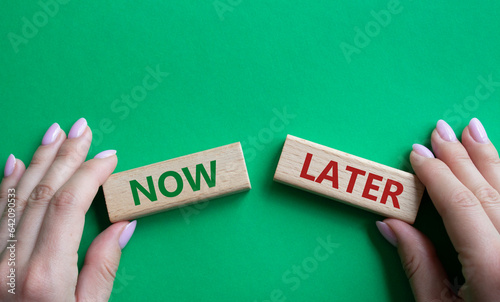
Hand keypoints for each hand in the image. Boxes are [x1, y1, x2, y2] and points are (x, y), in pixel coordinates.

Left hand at [0, 118, 135, 300]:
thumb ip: (103, 268)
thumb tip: (123, 224)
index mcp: (46, 275)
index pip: (70, 204)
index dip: (90, 174)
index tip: (109, 157)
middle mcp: (12, 262)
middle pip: (43, 192)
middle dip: (66, 155)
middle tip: (83, 129)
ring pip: (16, 195)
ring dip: (38, 159)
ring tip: (54, 132)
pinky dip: (6, 183)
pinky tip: (16, 162)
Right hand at [377, 118, 499, 300]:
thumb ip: (418, 265)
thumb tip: (391, 225)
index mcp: (494, 269)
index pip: (460, 204)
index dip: (436, 174)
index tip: (417, 154)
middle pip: (488, 190)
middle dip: (461, 155)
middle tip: (439, 129)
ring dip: (491, 156)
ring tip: (473, 130)